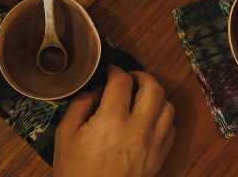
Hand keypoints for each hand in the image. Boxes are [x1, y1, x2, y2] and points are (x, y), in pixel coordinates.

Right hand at [53, 66, 175, 176]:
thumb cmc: (75, 172)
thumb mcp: (65, 135)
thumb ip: (80, 104)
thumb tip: (97, 88)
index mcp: (111, 121)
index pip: (122, 81)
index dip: (115, 70)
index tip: (110, 72)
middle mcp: (137, 130)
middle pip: (154, 88)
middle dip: (141, 76)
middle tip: (129, 79)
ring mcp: (153, 144)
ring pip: (168, 106)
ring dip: (155, 97)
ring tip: (140, 98)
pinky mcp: (160, 158)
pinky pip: (171, 128)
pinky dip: (162, 118)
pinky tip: (148, 120)